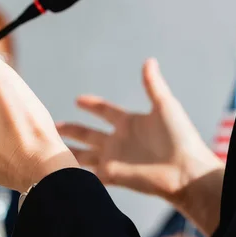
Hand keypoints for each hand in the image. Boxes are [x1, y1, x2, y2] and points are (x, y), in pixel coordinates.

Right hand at [57, 58, 221, 202]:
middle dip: (72, 129)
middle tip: (53, 125)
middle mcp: (118, 141)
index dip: (91, 105)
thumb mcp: (165, 106)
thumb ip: (152, 84)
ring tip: (50, 147)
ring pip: (83, 155)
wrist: (186, 172)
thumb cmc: (180, 138)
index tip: (78, 99)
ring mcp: (113, 159)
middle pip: (88, 134)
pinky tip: (58, 170)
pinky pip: (87, 174)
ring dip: (67, 151)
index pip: (104, 111)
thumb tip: (149, 60)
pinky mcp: (111, 176)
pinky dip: (73, 172)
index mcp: (129, 123)